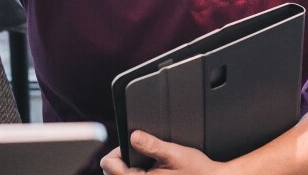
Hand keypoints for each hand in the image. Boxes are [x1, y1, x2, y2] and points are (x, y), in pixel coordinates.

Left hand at [101, 131, 221, 174]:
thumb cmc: (198, 172)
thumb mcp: (175, 154)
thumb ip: (152, 145)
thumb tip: (134, 136)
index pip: (109, 165)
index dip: (115, 152)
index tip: (129, 146)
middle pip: (112, 174)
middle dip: (120, 161)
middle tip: (138, 153)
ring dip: (127, 170)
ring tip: (144, 162)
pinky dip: (135, 174)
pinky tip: (150, 171)